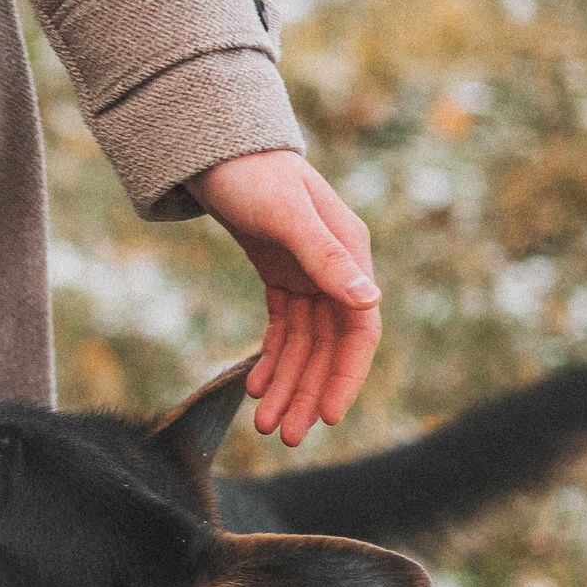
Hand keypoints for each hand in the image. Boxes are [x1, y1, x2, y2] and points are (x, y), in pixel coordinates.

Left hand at [183, 148, 380, 447]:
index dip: (346, 376)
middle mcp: (337, 270)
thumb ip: (327, 258)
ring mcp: (310, 274)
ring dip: (287, 384)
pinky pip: (283, 329)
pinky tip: (254, 386)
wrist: (218, 150)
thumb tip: (369, 300)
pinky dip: (271, 358)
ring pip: (303, 344)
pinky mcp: (282, 275)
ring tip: (265, 424)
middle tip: (286, 436)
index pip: (358, 331)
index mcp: (350, 256)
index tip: (329, 417)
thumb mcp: (289, 217)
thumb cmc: (255, 176)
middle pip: (329, 347)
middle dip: (308, 392)